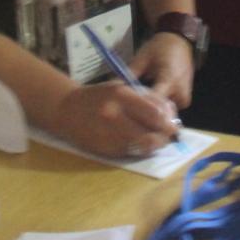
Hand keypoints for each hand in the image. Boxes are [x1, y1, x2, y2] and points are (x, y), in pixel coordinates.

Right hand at [52, 81, 179, 158]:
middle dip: (165, 136)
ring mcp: (110, 136)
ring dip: (155, 144)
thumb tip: (170, 114)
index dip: (169, 121)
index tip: (173, 123)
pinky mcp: (107, 151)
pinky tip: (137, 140)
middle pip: (152, 134)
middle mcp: (115, 116)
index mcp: (121, 95)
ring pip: (145, 147)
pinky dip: (140, 148)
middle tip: (168, 133)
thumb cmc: (99, 96)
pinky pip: (132, 152)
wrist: (67, 110)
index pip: (155, 113)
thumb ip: (146, 99)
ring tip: (155, 137)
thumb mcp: (122, 88)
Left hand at [127, 31, 194, 107]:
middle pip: (158, 112)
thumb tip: (112, 85)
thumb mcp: (142, 57)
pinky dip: (158, 107)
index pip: (152, 101)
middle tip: (128, 105)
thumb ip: (129, 73)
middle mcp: (179, 92)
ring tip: (138, 101)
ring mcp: (184, 99)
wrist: (180, 43)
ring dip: (150, 109)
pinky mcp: (185, 101)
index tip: (123, 105)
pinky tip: (150, 99)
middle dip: (142, 111)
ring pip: (163, 113)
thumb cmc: (160, 48)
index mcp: (169, 79)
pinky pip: (168, 110)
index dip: (137, 105)